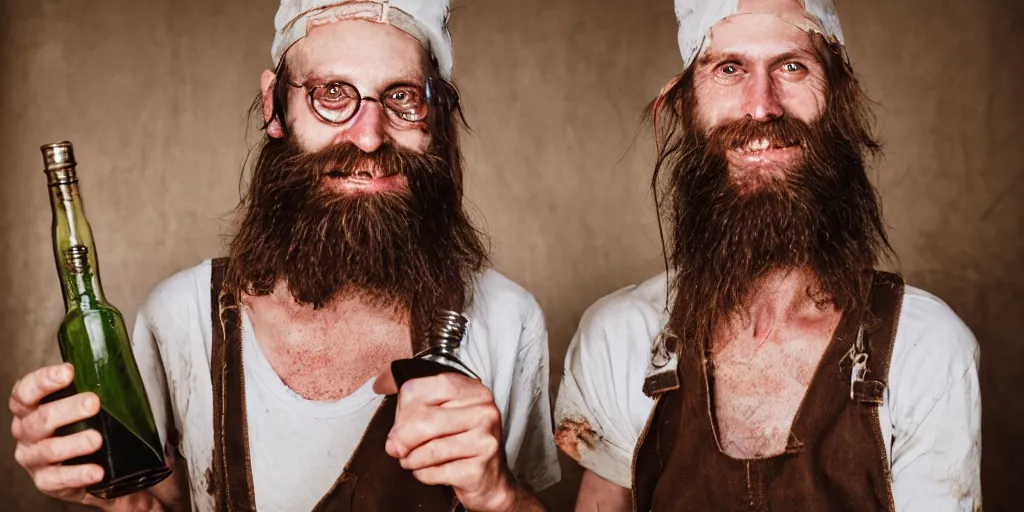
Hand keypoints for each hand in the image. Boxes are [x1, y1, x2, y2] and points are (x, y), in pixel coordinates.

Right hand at [9, 363, 105, 505]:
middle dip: (66, 409)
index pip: (26, 391)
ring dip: (74, 443)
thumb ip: (92, 388)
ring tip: (97, 439)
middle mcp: (27, 432)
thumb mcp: (83, 405)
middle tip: (92, 403)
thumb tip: (124, 370)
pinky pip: (58, 479)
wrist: (87, 466)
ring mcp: (34, 458)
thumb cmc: (83, 426)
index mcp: (31, 408)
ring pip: (48, 449)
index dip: (43, 380)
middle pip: (40, 418)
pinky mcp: (45, 481)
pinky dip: (79, 474)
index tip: (68, 371)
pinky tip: (97, 471)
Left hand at [373, 370, 515, 511]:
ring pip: (428, 448)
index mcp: (471, 389)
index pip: (419, 388)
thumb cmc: (461, 442)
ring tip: (410, 460)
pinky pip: (434, 471)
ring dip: (410, 459)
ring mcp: (485, 439)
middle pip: (423, 419)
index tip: (398, 424)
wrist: (490, 479)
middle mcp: (483, 410)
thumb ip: (413, 396)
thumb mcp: (443, 411)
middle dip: (401, 438)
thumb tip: (379, 382)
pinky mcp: (479, 468)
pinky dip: (422, 474)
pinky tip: (427, 471)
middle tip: (395, 448)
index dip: (401, 408)